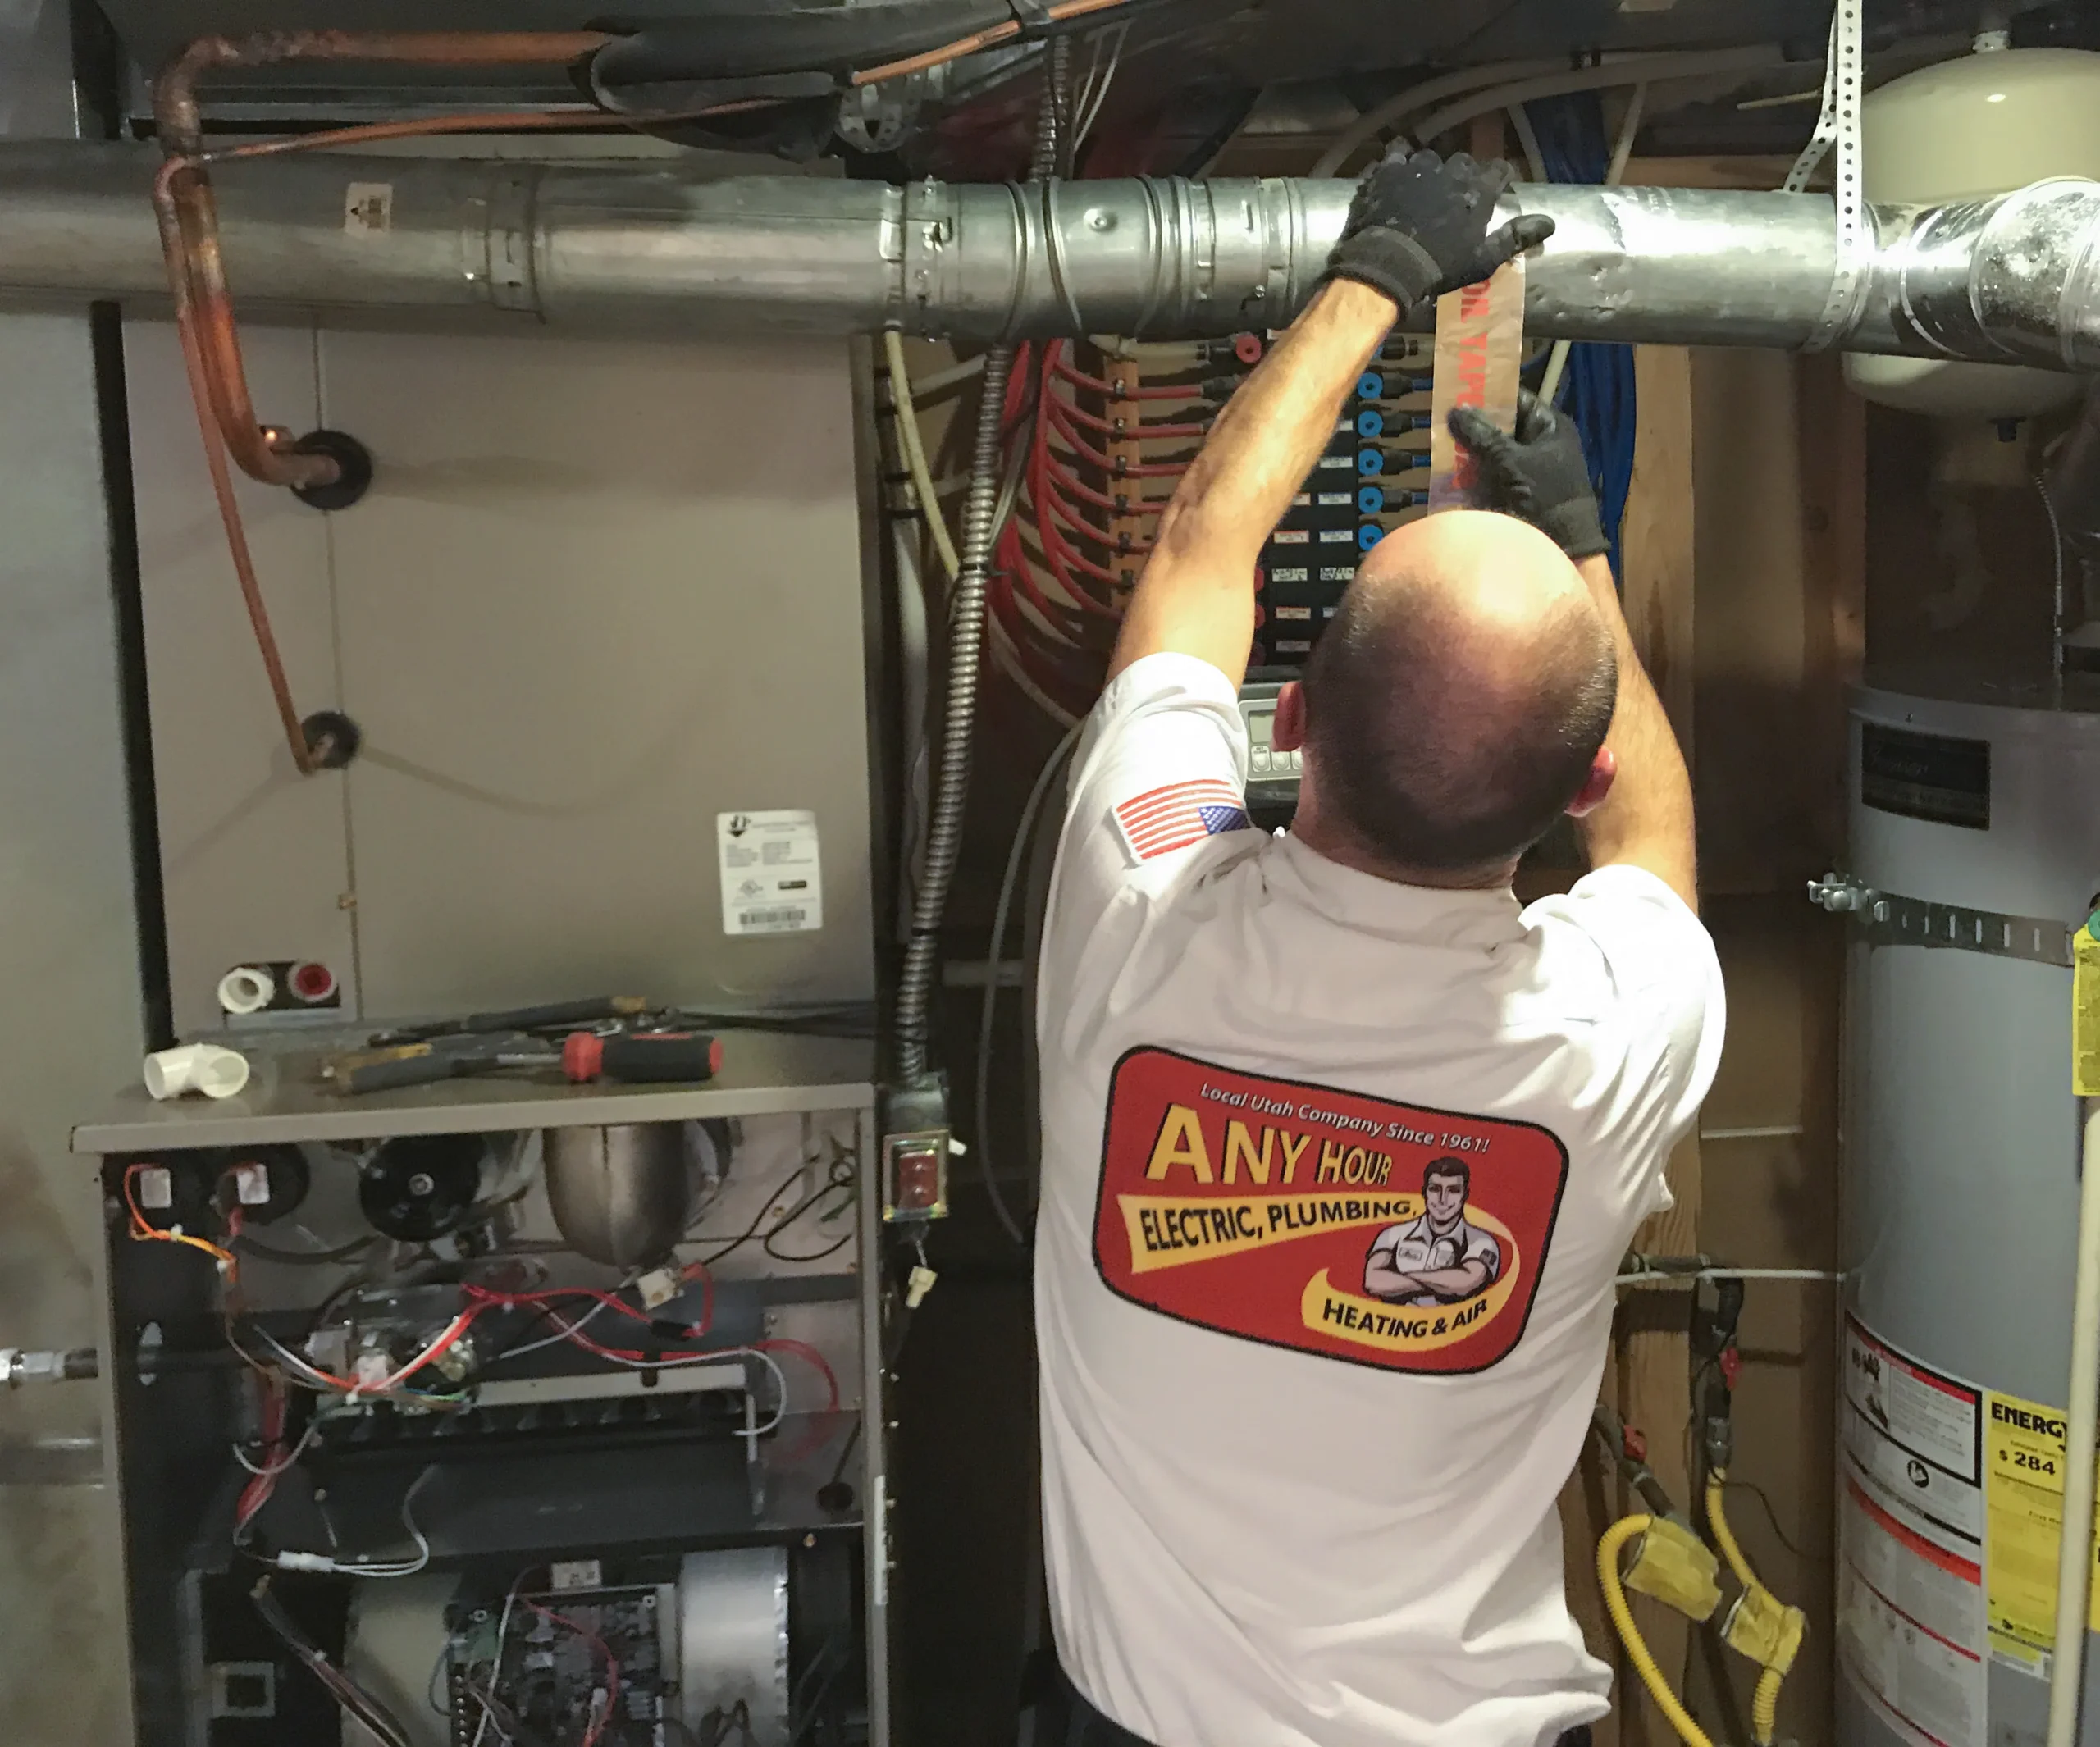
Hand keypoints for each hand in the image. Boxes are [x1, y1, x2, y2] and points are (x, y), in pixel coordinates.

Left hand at [1322, 148, 1554, 313]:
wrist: (1391, 263)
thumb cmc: (1441, 266)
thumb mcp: (1483, 259)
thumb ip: (1516, 237)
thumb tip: (1550, 223)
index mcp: (1478, 190)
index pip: (1499, 170)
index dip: (1497, 178)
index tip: (1495, 188)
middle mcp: (1453, 171)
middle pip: (1464, 162)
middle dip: (1461, 174)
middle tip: (1453, 194)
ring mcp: (1420, 167)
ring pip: (1431, 156)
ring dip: (1429, 168)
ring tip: (1421, 184)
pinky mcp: (1390, 170)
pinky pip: (1396, 153)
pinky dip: (1397, 161)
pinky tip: (1395, 172)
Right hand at [1448, 388, 1607, 559]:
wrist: (1565, 544)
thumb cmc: (1546, 495)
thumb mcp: (1512, 461)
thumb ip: (1483, 436)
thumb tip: (1456, 410)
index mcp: (1550, 428)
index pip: (1518, 401)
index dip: (1491, 394)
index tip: (1461, 390)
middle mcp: (1541, 445)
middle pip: (1503, 428)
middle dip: (1475, 427)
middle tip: (1445, 421)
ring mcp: (1529, 470)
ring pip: (1494, 453)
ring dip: (1471, 453)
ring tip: (1443, 446)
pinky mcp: (1518, 493)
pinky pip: (1492, 477)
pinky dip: (1474, 476)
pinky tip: (1452, 474)